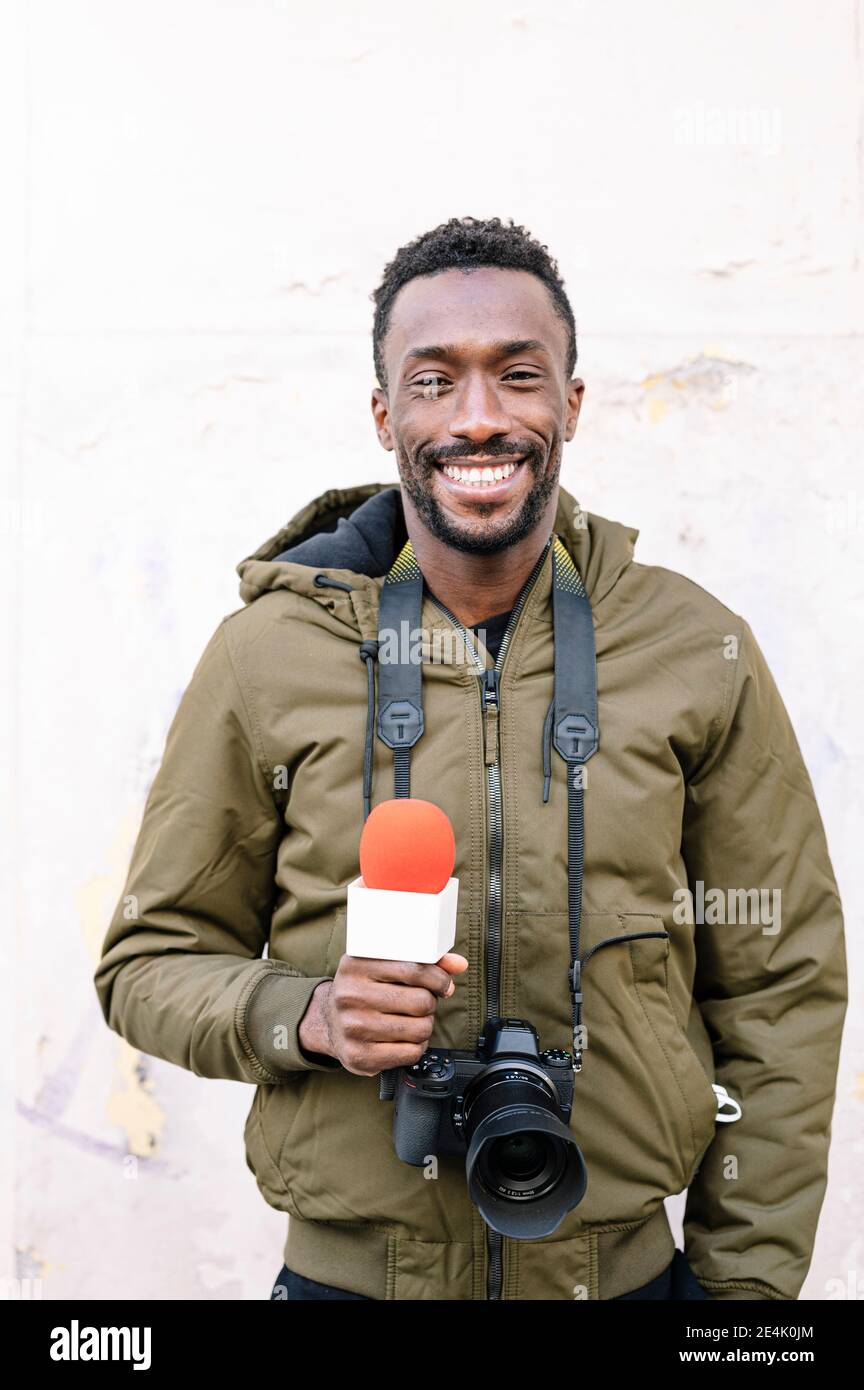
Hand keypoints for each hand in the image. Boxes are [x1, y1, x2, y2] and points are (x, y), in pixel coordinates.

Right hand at [298, 952, 468, 1075]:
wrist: (327, 1022)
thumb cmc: (363, 989)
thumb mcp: (383, 966)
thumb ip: (423, 961)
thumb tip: (458, 964)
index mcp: (356, 965)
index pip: (413, 969)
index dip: (438, 979)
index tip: (443, 985)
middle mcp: (350, 995)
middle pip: (420, 1001)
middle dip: (429, 1004)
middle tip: (421, 1004)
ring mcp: (353, 1027)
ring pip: (420, 1029)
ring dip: (424, 1026)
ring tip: (412, 1020)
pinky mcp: (358, 1056)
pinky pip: (410, 1053)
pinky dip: (416, 1046)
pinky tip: (405, 1038)